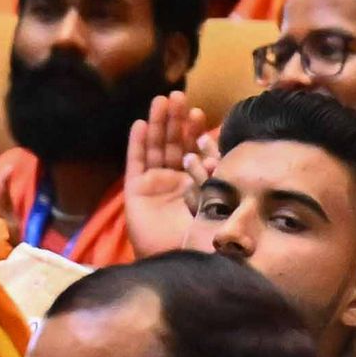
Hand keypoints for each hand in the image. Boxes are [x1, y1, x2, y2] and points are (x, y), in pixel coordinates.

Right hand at [123, 93, 216, 259]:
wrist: (175, 260)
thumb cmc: (199, 238)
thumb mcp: (215, 204)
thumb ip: (215, 181)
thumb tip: (219, 157)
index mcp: (195, 181)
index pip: (194, 149)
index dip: (194, 131)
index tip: (199, 112)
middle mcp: (174, 178)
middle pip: (173, 142)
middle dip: (175, 120)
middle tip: (178, 96)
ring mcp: (154, 183)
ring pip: (155, 147)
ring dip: (156, 124)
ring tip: (160, 102)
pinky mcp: (136, 190)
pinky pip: (136, 162)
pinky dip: (137, 143)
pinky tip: (139, 125)